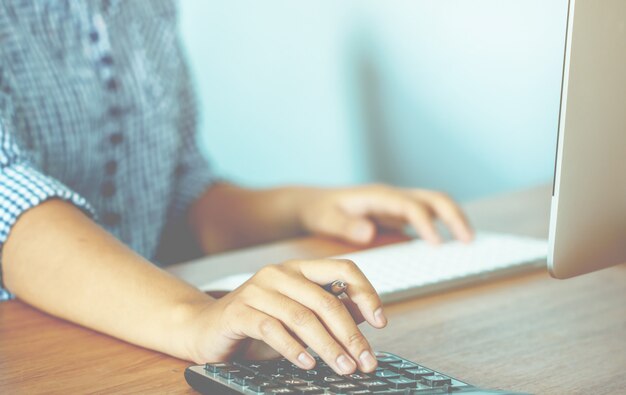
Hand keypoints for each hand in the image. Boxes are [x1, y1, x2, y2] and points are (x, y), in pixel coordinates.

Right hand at [183, 259, 385, 374]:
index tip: (381, 321)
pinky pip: (273, 329)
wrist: (204, 328)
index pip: (342, 269)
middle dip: (351, 334)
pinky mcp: (239, 311)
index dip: (366, 293)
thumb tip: (366, 316)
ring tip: (344, 367)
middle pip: (326, 300)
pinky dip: (294, 349)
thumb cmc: (257, 323)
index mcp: (299, 269)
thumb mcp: (299, 316)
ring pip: (303, 317)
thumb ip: (330, 312)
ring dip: (328, 346)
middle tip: (366, 360)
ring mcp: (258, 290)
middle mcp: (280, 273)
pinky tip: (308, 363)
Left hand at [299, 184, 472, 244]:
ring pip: (435, 205)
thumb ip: (345, 226)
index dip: (426, 223)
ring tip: (468, 242)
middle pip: (432, 199)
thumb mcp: (325, 219)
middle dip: (454, 216)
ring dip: (454, 219)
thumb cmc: (320, 211)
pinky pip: (427, 217)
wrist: (314, 204)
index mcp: (378, 196)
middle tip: (469, 241)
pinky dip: (444, 226)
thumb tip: (369, 232)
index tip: (437, 244)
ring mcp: (398, 205)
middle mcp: (393, 197)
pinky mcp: (398, 215)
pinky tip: (452, 244)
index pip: (410, 206)